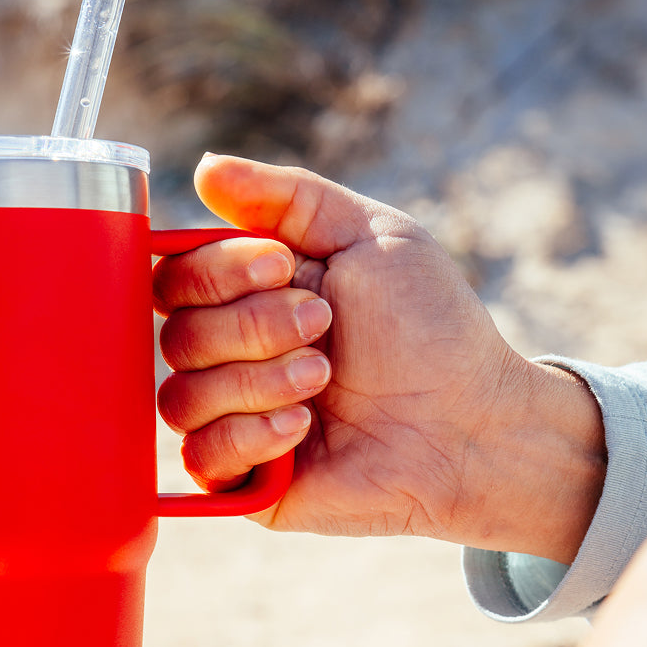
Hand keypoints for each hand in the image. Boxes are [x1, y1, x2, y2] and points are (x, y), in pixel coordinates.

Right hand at [153, 155, 604, 559]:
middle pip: (176, 337)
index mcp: (246, 298)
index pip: (175, 278)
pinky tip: (304, 429)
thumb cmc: (427, 326)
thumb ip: (286, 198)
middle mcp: (229, 357)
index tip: (287, 267)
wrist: (471, 420)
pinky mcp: (245, 480)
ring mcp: (233, 419)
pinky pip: (201, 459)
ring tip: (324, 378)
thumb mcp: (367, 235)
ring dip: (258, 380)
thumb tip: (205, 167)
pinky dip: (249, 436)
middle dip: (253, 326)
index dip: (217, 271)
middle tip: (324, 325)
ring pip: (181, 398)